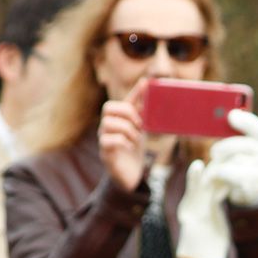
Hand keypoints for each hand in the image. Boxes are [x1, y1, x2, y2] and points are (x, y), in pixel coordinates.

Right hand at [98, 79, 149, 194]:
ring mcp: (104, 138)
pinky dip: (122, 142)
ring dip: (126, 130)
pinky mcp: (105, 152)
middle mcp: (108, 126)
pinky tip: (130, 147)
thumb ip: (145, 114)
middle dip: (127, 113)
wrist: (132, 175)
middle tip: (140, 125)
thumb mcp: (142, 130)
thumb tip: (153, 94)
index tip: (146, 83)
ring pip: (107, 123)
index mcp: (119, 119)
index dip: (135, 92)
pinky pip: (107, 140)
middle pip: (108, 107)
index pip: (124, 100)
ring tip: (136, 139)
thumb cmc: (134, 150)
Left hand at [204, 108, 257, 207]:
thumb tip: (222, 119)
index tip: (231, 115)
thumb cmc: (236, 164)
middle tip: (213, 152)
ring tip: (214, 169)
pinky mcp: (255, 188)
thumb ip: (231, 134)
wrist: (246, 192)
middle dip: (226, 147)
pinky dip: (222, 176)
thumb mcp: (236, 148)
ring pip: (238, 162)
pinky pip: (234, 178)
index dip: (247, 121)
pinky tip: (217, 178)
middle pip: (246, 145)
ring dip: (221, 165)